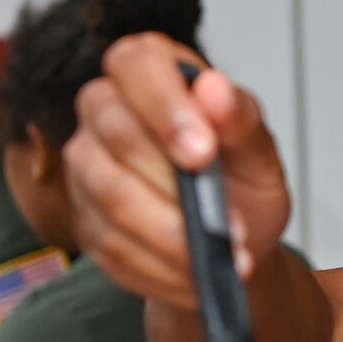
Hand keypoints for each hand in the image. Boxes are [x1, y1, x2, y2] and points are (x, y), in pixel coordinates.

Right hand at [64, 32, 290, 311]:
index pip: (137, 65)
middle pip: (116, 135)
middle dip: (174, 187)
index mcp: (150, 69)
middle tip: (226, 226)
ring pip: (111, 196)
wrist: (231, 237)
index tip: (203, 154)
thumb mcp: (259, 152)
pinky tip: (194, 275)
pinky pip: (111, 244)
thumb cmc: (241, 179)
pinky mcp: (83, 217)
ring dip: (172, 236)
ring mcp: (86, 163)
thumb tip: (214, 89)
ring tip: (221, 257)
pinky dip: (160, 267)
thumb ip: (241, 120)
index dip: (166, 109)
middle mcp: (105, 108)